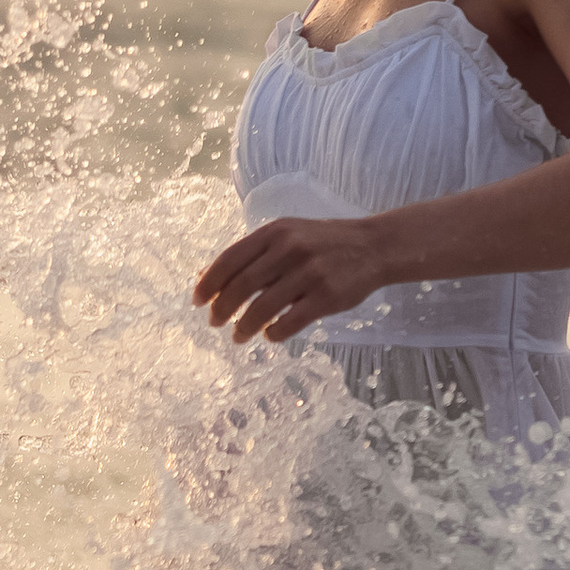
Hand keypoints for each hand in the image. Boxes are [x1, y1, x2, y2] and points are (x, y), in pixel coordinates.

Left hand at [193, 215, 387, 344]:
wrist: (372, 246)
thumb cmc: (323, 242)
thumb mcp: (288, 235)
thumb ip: (254, 254)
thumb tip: (208, 278)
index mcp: (275, 232)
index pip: (230, 259)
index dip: (209, 283)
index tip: (197, 301)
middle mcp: (289, 249)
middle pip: (242, 286)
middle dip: (222, 309)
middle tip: (215, 324)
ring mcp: (309, 273)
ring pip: (263, 308)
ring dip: (244, 327)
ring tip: (238, 337)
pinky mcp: (327, 296)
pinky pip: (290, 322)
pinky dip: (274, 334)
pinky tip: (270, 336)